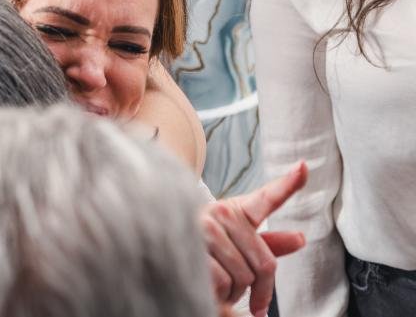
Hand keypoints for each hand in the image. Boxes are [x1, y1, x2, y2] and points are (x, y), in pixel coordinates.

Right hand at [203, 161, 307, 316]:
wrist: (161, 250)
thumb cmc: (204, 251)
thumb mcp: (236, 246)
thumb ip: (267, 244)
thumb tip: (300, 239)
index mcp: (234, 210)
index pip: (266, 198)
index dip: (289, 183)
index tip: (304, 167)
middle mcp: (219, 213)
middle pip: (265, 262)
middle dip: (262, 289)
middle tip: (254, 299)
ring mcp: (204, 228)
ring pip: (244, 276)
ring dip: (237, 294)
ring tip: (221, 288)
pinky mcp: (191, 246)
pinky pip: (223, 282)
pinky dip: (221, 296)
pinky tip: (210, 289)